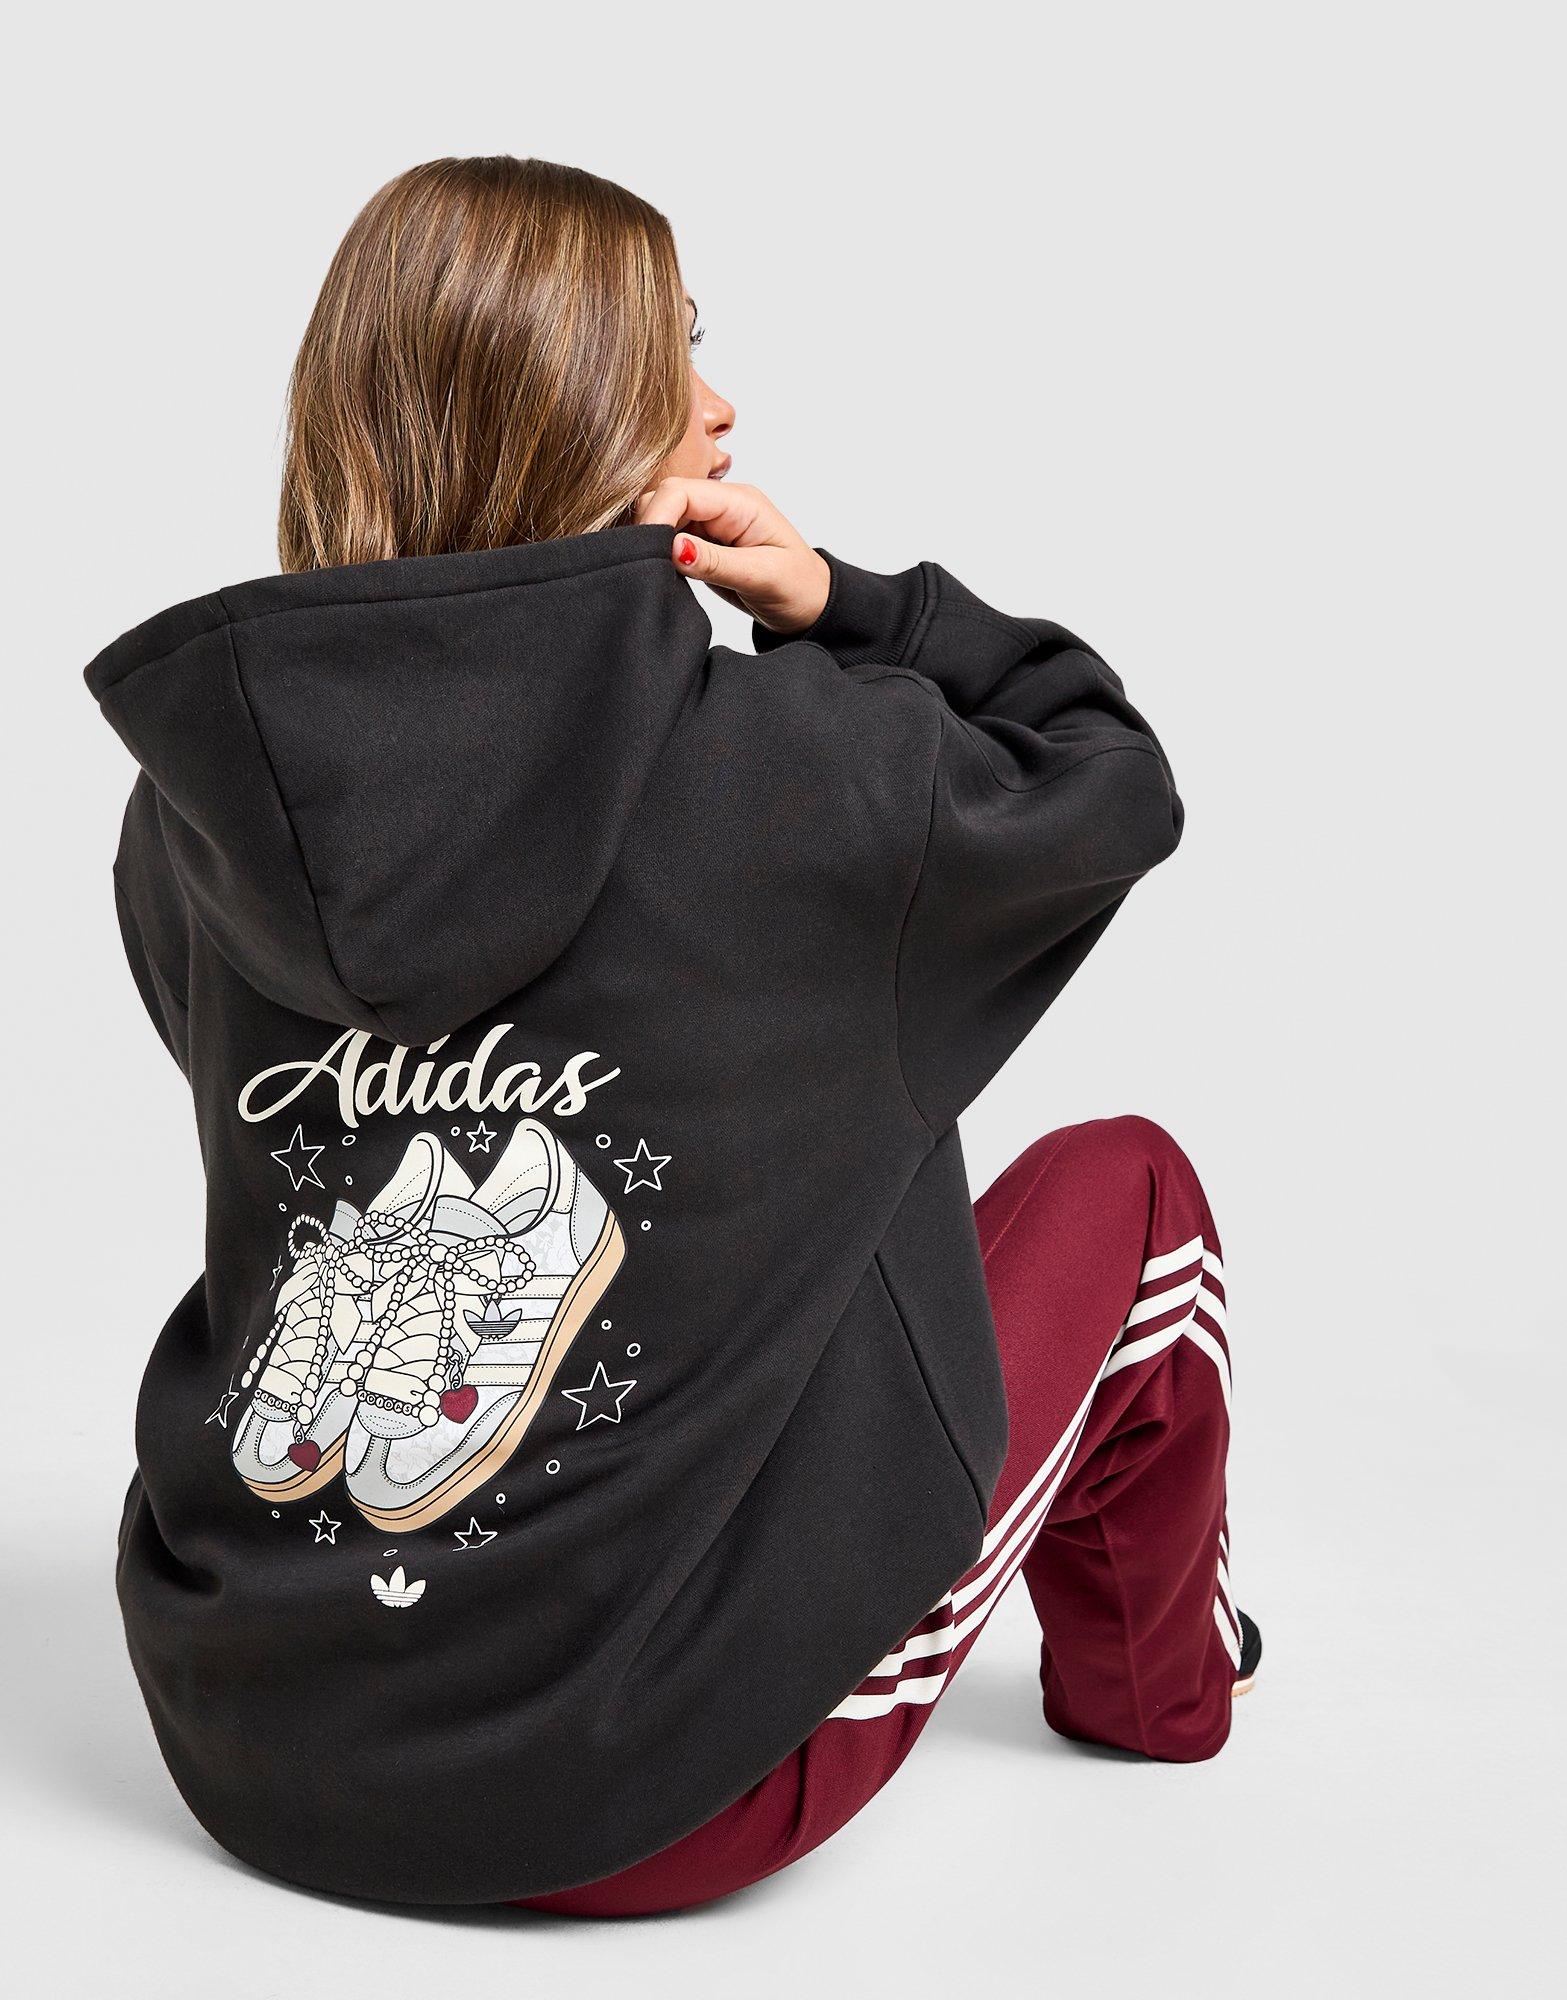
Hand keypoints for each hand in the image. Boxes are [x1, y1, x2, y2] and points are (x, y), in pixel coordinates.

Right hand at [636, 478, 829, 633]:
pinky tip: (660, 574)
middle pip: (665, 499)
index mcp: (740, 503)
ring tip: (653, 573)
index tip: (646, 551)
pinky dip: (659, 554)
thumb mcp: (761, 576)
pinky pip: (668, 540)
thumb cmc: (798, 587)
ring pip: (662, 518)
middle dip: (649, 528)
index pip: (681, 492)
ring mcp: (710, 524)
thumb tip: (673, 549)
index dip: (656, 516)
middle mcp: (721, 506)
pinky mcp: (701, 544)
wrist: (811, 605)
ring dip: (652, 543)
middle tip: (645, 566)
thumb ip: (715, 562)